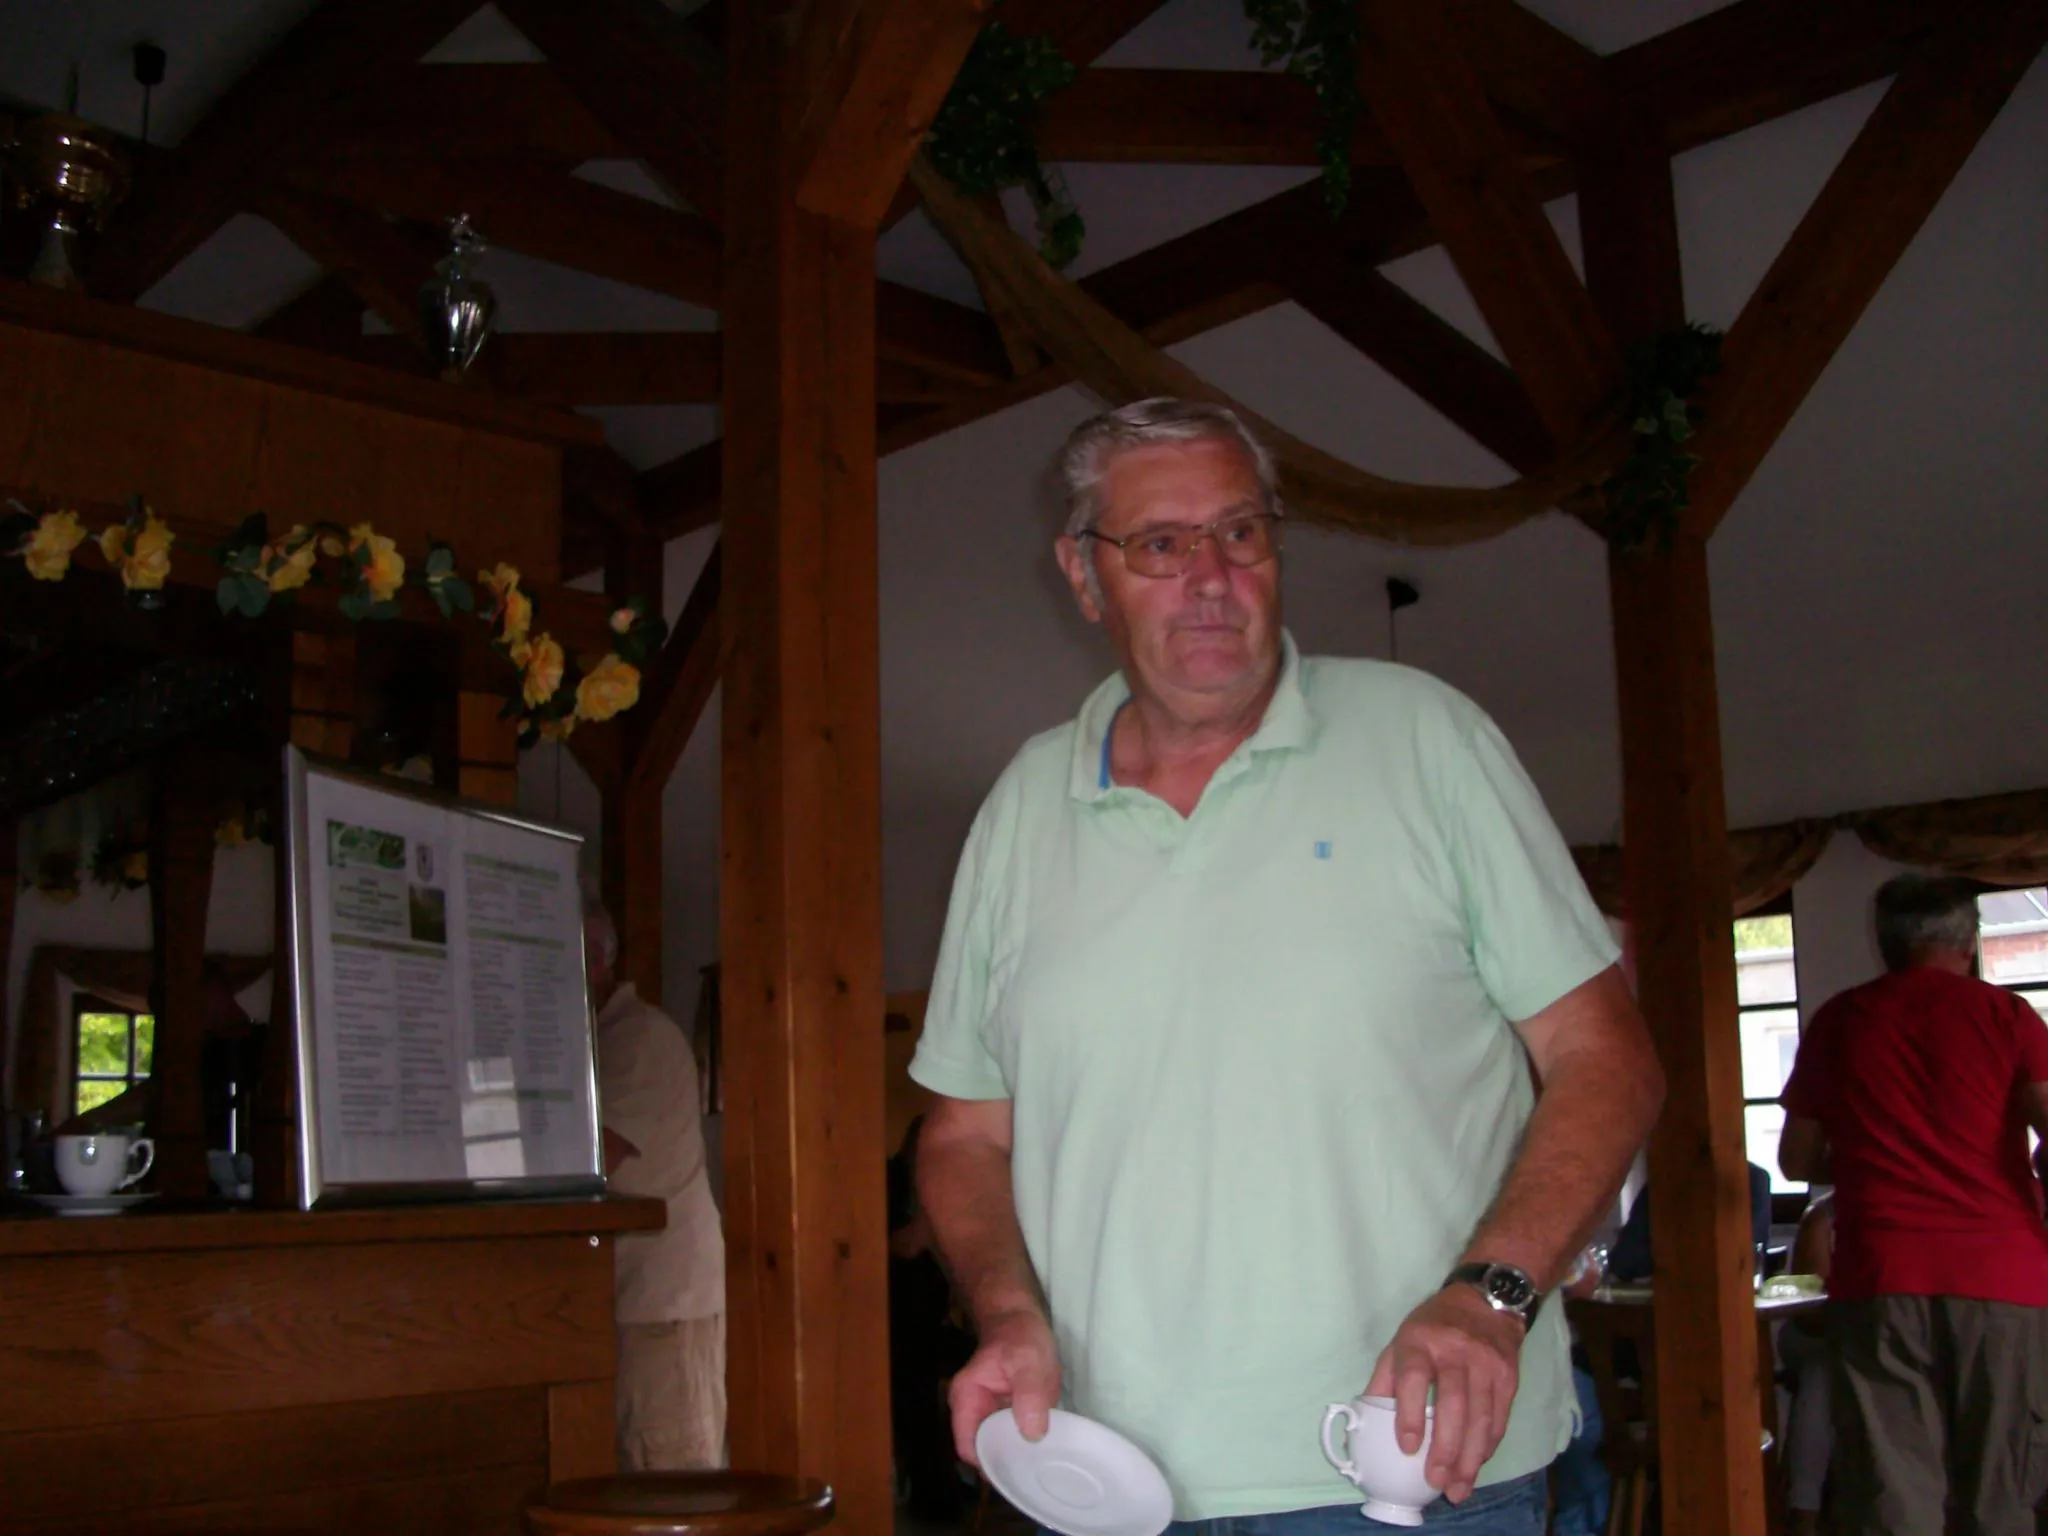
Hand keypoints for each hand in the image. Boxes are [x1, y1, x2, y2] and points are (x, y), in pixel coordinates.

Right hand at [949, 1307, 1060, 1465]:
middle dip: (1006, 1463)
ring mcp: (988, 1413)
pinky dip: (1026, 1442)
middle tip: (1034, 1471)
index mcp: (966, 1399)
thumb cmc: (1020, 1336)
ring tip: (1042, 1461)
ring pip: (998, 1446)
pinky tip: (1044, 1446)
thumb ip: (1028, 1395)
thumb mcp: (1028, 1360)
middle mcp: (972, 1411)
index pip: (968, 1447)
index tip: (1016, 1472)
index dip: (989, 1464)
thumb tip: (1031, 1435)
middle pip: (983, 1451)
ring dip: (1018, 1453)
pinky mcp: (1004, 1413)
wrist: (1021, 1318)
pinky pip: (1012, 1436)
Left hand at [1364, 1285, 1525, 1504]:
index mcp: (1418, 1342)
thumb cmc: (1433, 1328)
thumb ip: (1385, 1380)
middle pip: (1453, 1404)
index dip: (1410, 1414)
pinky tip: (1476, 1464)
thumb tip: (1367, 1421)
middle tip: (1437, 1482)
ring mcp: (1485, 1363)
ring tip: (1459, 1487)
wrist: (1484, 1302)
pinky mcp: (1508, 1375)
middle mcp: (1454, 1351)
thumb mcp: (1400, 1342)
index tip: (1408, 1447)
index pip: (1414, 1378)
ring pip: (1481, 1417)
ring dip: (1470, 1458)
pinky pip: (1499, 1418)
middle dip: (1445, 1448)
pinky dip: (1488, 1446)